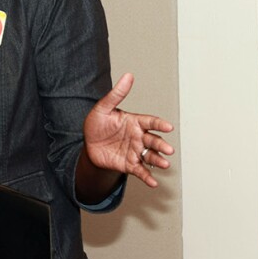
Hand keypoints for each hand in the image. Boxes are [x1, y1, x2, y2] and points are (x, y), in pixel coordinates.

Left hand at [83, 73, 174, 187]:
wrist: (88, 145)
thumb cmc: (97, 124)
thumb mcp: (103, 108)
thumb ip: (116, 94)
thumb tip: (128, 76)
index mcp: (135, 122)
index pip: (150, 122)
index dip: (159, 124)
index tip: (168, 126)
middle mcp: (138, 137)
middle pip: (153, 141)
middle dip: (161, 145)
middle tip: (168, 150)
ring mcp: (135, 152)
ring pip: (150, 156)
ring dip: (158, 161)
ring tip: (165, 164)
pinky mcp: (129, 165)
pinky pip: (140, 171)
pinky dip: (148, 177)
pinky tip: (154, 182)